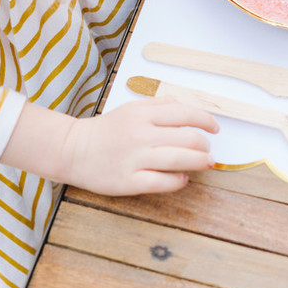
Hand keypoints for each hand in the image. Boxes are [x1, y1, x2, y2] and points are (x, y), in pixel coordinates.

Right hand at [62, 98, 218, 194]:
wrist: (72, 150)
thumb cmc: (106, 130)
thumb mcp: (131, 109)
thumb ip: (159, 105)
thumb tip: (185, 106)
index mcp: (142, 114)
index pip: (185, 113)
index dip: (206, 120)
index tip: (215, 128)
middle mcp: (140, 135)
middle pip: (187, 138)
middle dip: (205, 145)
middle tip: (208, 149)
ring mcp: (134, 159)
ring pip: (179, 160)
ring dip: (199, 162)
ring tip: (206, 163)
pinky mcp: (128, 181)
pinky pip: (161, 182)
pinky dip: (178, 181)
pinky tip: (183, 179)